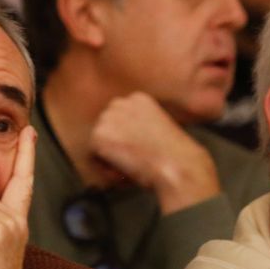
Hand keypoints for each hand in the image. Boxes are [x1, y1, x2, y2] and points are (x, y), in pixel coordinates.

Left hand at [88, 92, 220, 212]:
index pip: (120, 115)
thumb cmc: (174, 155)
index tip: (137, 148)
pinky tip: (123, 170)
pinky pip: (93, 154)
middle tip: (132, 159)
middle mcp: (122, 103)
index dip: (126, 135)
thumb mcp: (160, 129)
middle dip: (115, 143)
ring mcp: (109, 118)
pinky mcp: (99, 135)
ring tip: (130, 165)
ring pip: (99, 139)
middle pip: (106, 125)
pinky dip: (105, 166)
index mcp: (139, 99)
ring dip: (110, 154)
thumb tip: (127, 139)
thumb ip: (140, 127)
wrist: (176, 164)